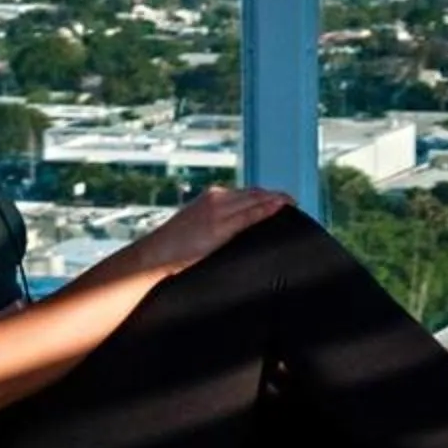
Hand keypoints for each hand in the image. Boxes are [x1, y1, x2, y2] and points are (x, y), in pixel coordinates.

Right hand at [128, 185, 296, 274]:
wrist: (155, 255)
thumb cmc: (172, 247)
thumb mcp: (195, 226)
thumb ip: (212, 223)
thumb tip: (223, 231)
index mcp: (211, 198)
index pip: (244, 192)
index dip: (263, 194)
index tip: (277, 198)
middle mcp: (216, 199)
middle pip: (253, 193)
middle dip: (273, 195)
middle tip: (291, 200)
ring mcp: (218, 211)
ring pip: (254, 200)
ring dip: (274, 199)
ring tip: (291, 202)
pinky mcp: (220, 227)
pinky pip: (250, 214)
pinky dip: (267, 209)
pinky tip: (280, 207)